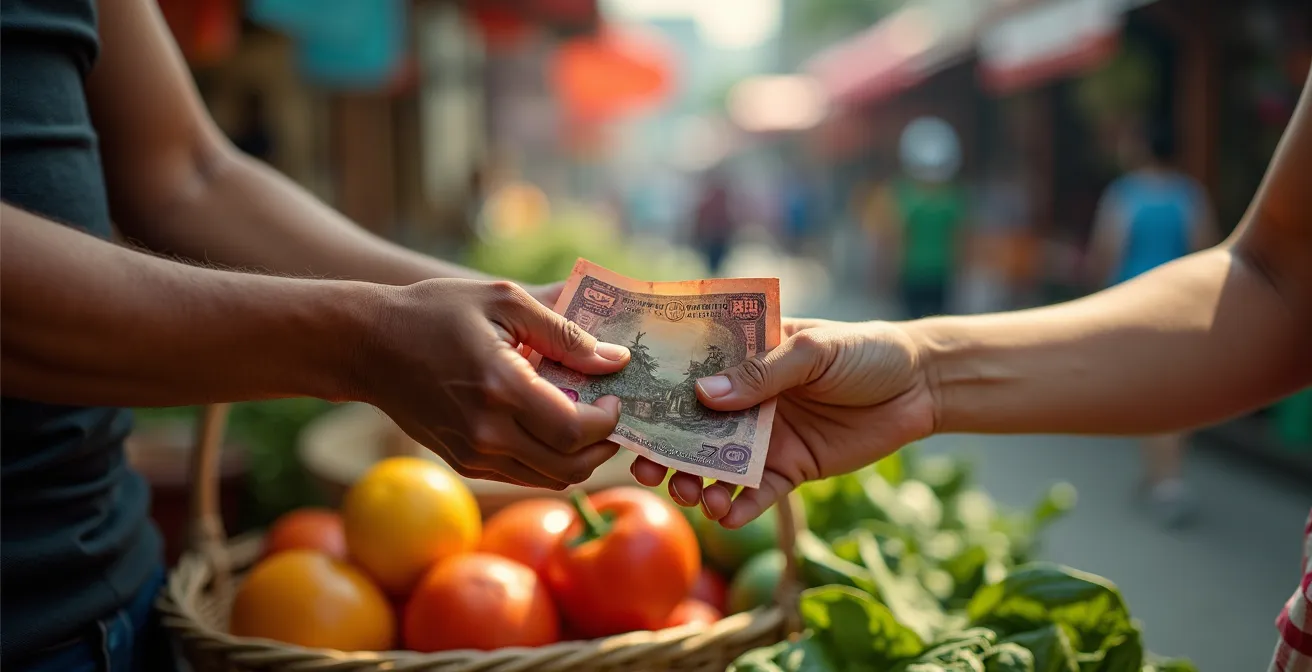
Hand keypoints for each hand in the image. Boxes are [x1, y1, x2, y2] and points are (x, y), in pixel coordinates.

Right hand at [359, 279, 630, 489]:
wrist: (368, 345)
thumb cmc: (436, 311)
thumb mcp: (504, 301)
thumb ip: (564, 332)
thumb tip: (614, 360)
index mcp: (500, 387)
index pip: (576, 431)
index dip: (609, 421)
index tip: (614, 396)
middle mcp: (486, 432)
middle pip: (571, 467)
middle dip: (603, 446)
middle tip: (609, 414)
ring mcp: (472, 454)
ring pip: (550, 478)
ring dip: (579, 456)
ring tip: (585, 419)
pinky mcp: (463, 463)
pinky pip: (523, 475)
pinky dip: (549, 459)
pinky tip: (550, 425)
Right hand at [632, 318, 935, 527]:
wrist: (921, 388)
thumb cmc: (865, 352)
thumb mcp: (815, 350)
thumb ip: (764, 373)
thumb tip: (705, 396)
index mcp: (744, 358)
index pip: (690, 371)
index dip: (657, 389)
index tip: (625, 406)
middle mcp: (745, 400)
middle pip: (691, 427)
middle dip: (664, 448)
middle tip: (644, 465)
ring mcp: (764, 438)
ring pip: (715, 466)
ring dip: (694, 482)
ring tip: (687, 493)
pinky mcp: (789, 471)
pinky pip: (755, 495)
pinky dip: (736, 507)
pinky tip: (723, 514)